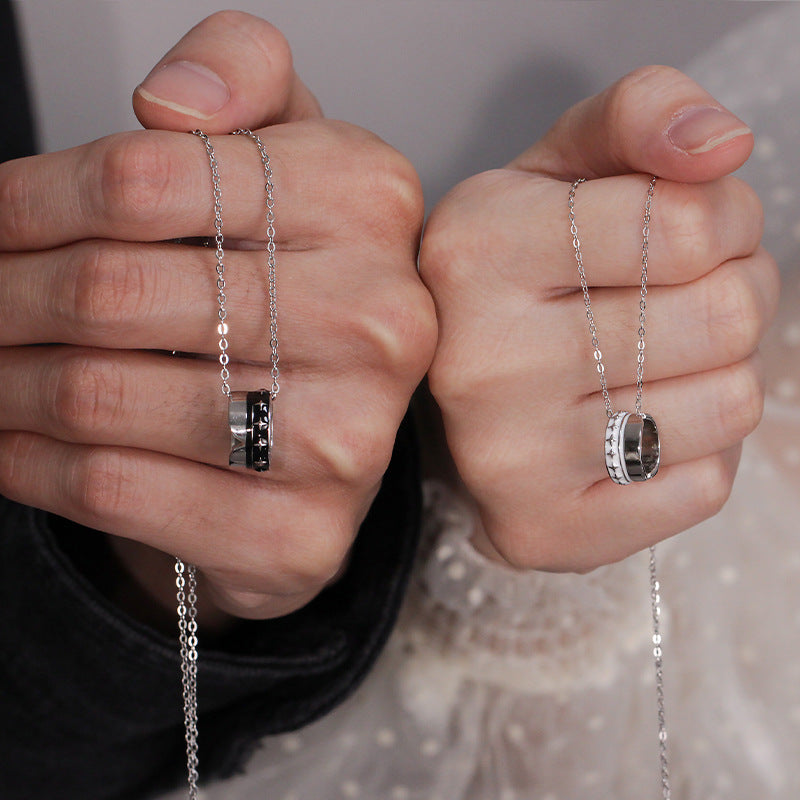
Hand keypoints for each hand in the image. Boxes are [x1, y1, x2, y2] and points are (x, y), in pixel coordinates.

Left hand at [0, 12, 435, 622]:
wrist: (330, 427)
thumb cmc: (296, 291)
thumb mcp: (288, 157)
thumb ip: (243, 75)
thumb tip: (173, 101)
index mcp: (370, 205)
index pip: (149, 173)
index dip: (34, 194)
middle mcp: (377, 323)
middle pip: (112, 289)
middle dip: (1, 293)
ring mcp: (343, 438)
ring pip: (97, 394)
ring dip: (0, 378)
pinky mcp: (299, 533)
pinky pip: (113, 489)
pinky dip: (27, 462)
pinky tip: (11, 439)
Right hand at [419, 66, 777, 572]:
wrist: (441, 395)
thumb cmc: (511, 279)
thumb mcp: (554, 171)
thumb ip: (638, 116)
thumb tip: (721, 145)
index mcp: (476, 252)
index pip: (688, 223)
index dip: (723, 218)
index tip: (690, 232)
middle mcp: (481, 362)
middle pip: (724, 314)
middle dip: (735, 291)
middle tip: (682, 297)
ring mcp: (509, 458)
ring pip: (727, 404)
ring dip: (718, 372)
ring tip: (656, 362)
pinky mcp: (545, 530)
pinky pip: (701, 487)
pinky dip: (692, 452)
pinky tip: (634, 429)